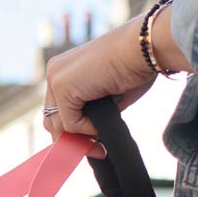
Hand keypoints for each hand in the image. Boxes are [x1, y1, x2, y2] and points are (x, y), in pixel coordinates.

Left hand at [43, 17, 158, 156]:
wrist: (146, 46)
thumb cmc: (136, 66)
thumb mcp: (106, 96)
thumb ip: (90, 113)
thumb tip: (84, 136)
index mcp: (63, 70)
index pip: (56, 110)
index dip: (71, 132)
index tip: (93, 145)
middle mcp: (55, 72)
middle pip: (51, 120)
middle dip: (71, 140)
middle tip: (95, 150)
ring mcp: (56, 78)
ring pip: (58, 125)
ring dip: (79, 139)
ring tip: (99, 145)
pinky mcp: (63, 86)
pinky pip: (69, 123)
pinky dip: (86, 130)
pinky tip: (100, 126)